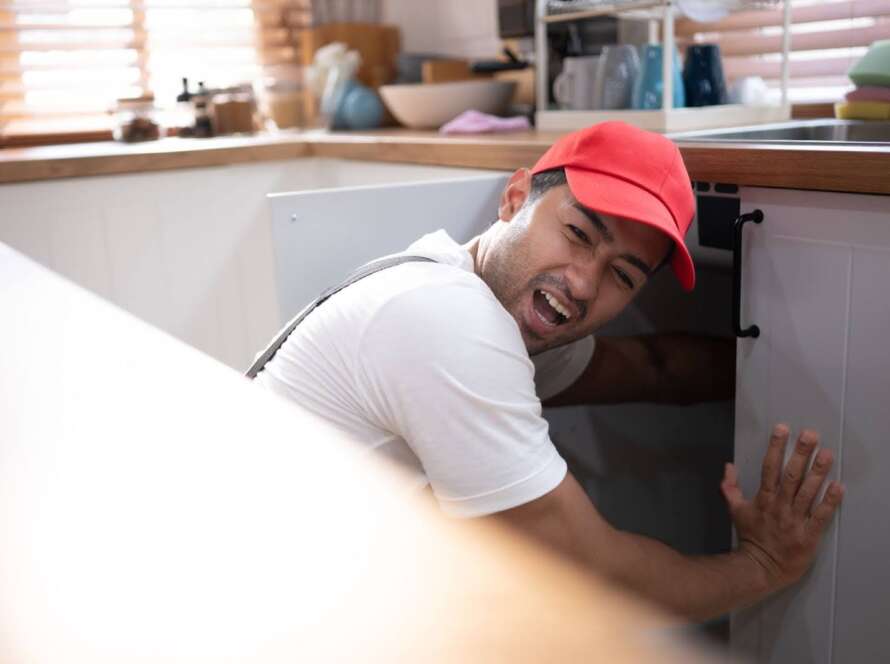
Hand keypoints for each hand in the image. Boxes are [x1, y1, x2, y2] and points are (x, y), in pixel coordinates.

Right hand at [721, 424, 843, 590]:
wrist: (760, 568)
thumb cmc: (751, 537)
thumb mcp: (735, 511)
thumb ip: (730, 487)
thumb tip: (727, 466)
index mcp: (763, 499)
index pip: (769, 468)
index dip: (776, 447)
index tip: (783, 429)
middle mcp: (779, 506)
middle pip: (791, 476)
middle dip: (801, 454)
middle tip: (811, 435)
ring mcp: (795, 520)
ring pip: (807, 492)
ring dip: (818, 473)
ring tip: (827, 454)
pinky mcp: (809, 535)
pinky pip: (821, 516)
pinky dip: (830, 501)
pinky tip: (838, 486)